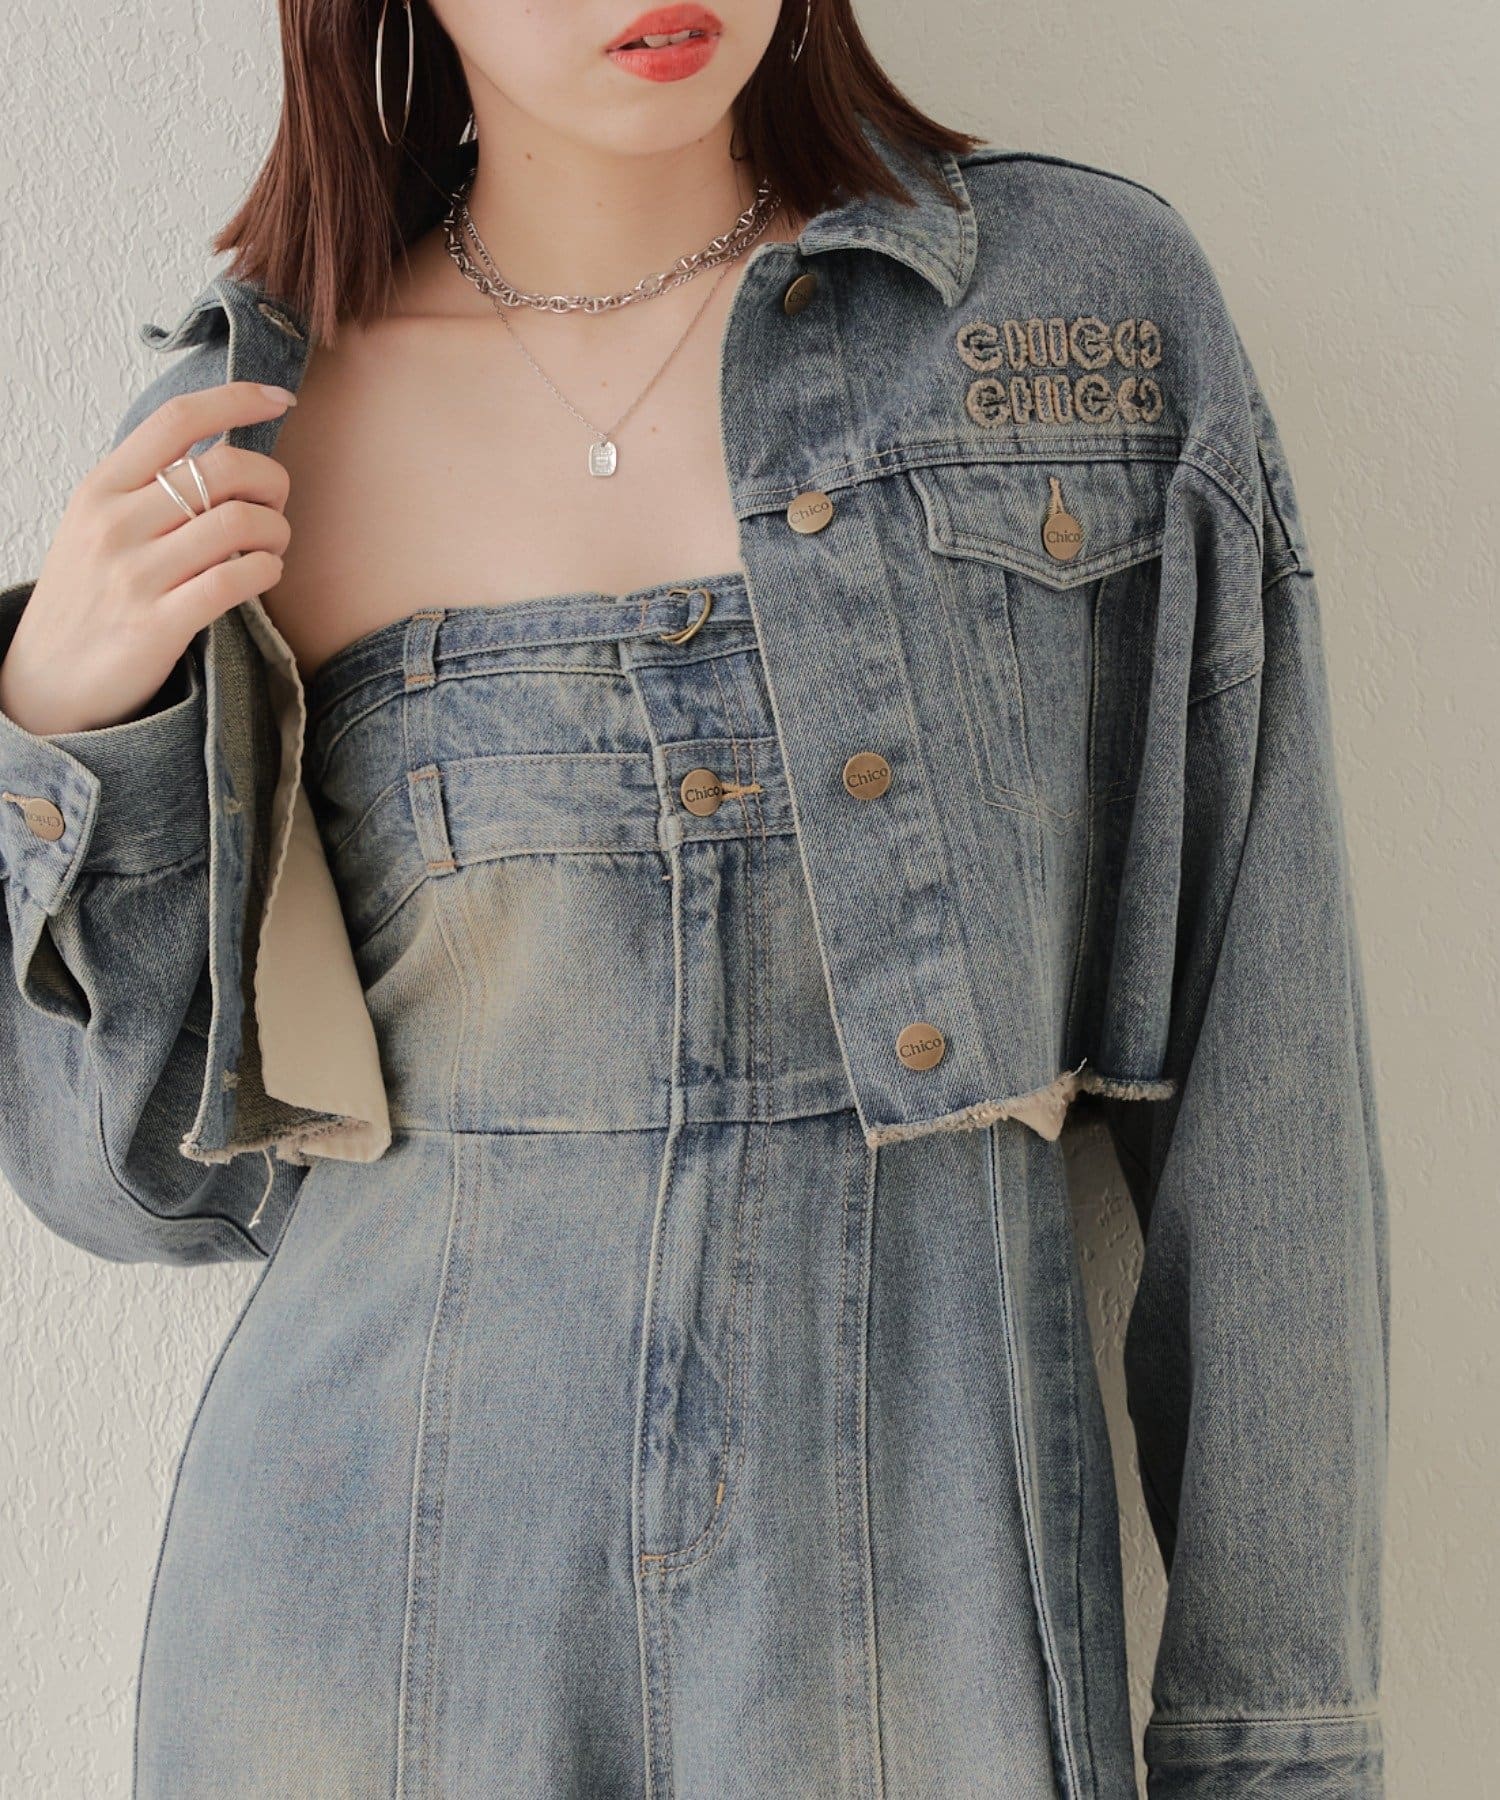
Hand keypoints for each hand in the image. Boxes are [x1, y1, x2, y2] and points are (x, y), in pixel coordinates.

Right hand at [0, 381, 297, 735]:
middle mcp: (116, 523)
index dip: (237, 399)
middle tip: (274, 509)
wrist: (47, 679)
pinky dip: (267, 572)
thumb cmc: (88, 595)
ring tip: (270, 549)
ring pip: (241, 523)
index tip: (279, 400)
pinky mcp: (159, 624)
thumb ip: (149, 489)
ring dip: (277, 533)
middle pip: (225, 468)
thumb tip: (222, 454)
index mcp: (102, 487)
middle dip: (273, 483)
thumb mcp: (98, 525)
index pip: (177, 420)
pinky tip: (263, 576)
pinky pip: (237, 580)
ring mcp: (136, 574)